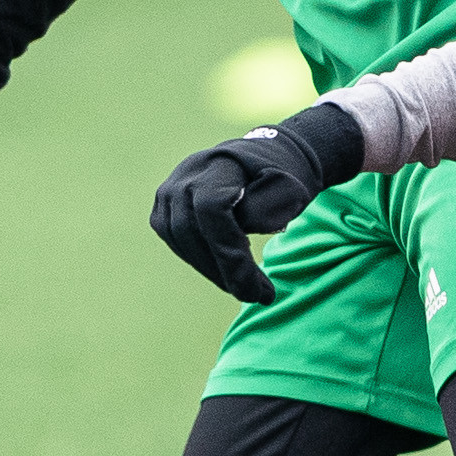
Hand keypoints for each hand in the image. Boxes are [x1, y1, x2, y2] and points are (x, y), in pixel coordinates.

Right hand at [147, 127, 333, 303]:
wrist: (261, 160)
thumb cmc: (280, 178)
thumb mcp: (290, 190)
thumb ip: (267, 208)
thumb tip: (241, 230)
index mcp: (219, 163)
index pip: (212, 211)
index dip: (231, 256)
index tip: (258, 289)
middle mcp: (186, 173)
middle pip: (192, 230)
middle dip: (225, 271)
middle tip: (258, 295)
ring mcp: (170, 188)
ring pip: (180, 239)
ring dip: (213, 270)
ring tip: (245, 286)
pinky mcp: (164, 205)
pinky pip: (175, 239)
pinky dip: (200, 259)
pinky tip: (225, 269)